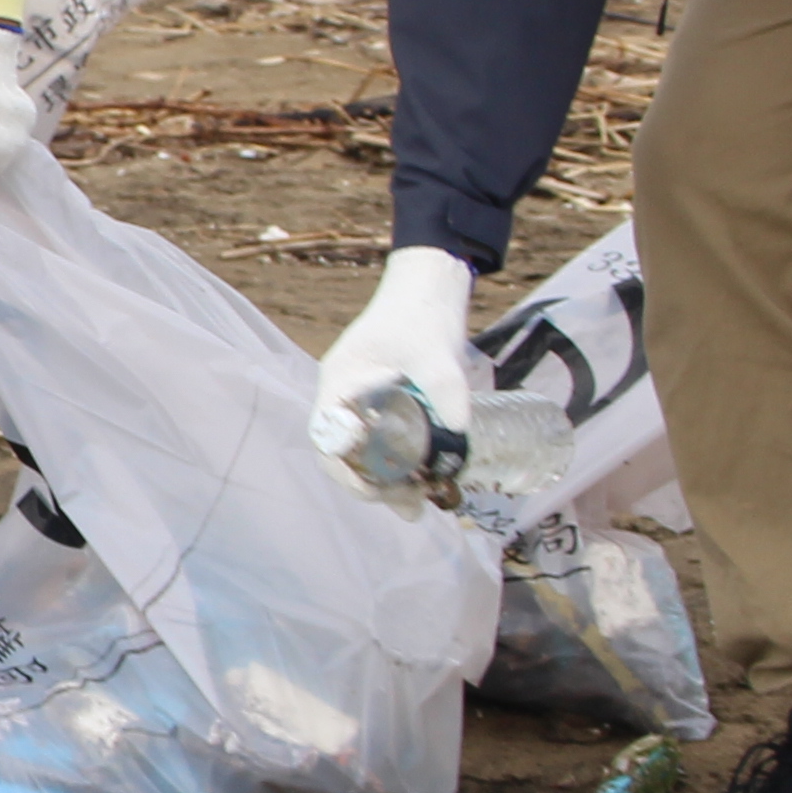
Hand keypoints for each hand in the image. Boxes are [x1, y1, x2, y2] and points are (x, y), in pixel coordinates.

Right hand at [305, 242, 479, 499]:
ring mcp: (359, 400)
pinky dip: (393, 464)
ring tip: (417, 504)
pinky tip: (420, 478)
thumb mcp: (437, 356)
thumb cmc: (422, 314)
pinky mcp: (379, 401)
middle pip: (343, 454)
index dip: (348, 472)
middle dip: (372, 486)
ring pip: (360, 452)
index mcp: (341, 384)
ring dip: (384, 480)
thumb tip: (461, 442)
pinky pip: (376, 441)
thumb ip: (446, 394)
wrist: (429, 284)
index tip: (379, 492)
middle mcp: (342, 396)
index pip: (330, 440)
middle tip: (410, 508)